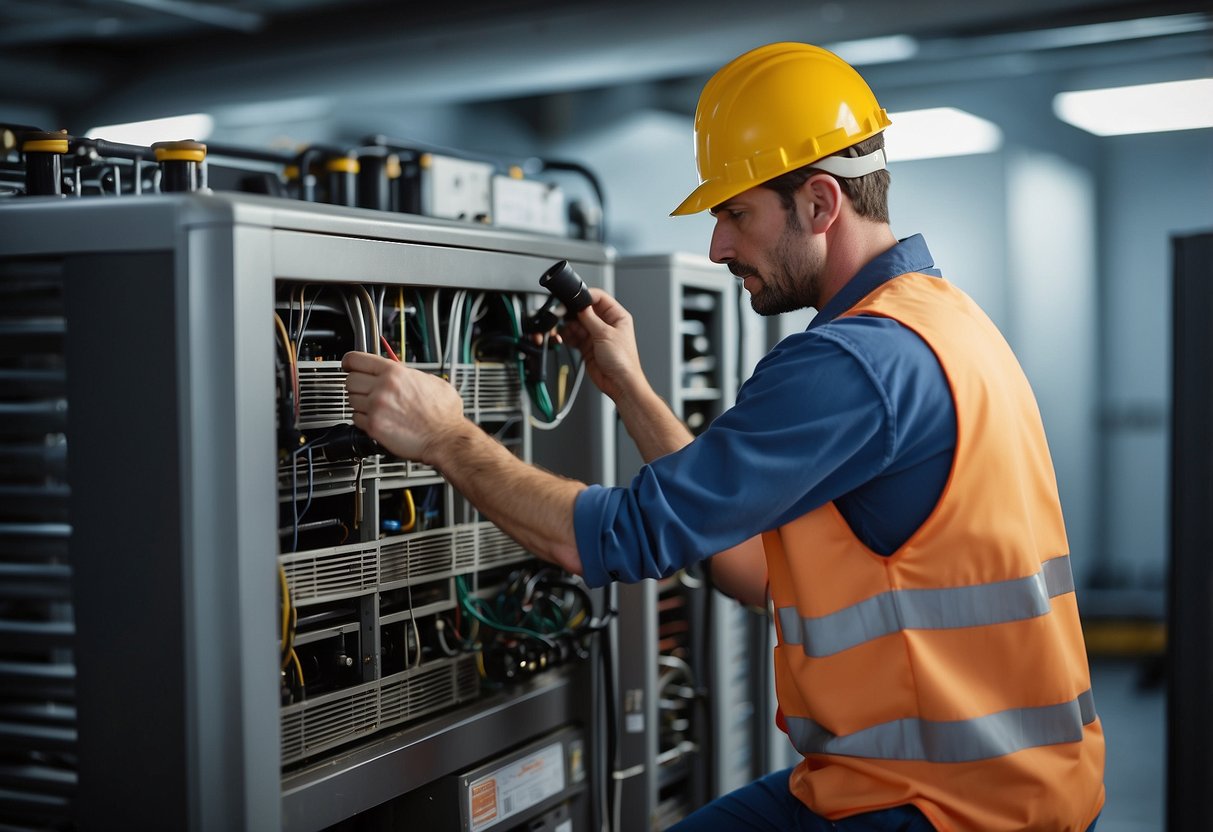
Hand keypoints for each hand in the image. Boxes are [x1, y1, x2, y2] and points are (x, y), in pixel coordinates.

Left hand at [342, 351, 464, 462]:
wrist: (446, 438)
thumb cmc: (444, 414)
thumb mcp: (431, 381)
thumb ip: (410, 374)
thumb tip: (401, 372)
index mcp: (395, 373)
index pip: (356, 359)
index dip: (349, 362)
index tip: (348, 365)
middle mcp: (383, 388)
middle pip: (350, 380)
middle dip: (357, 385)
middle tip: (365, 389)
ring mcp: (376, 407)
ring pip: (351, 400)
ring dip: (360, 403)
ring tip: (376, 407)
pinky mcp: (374, 427)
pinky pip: (356, 418)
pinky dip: (363, 420)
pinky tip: (377, 419)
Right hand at [561, 288, 647, 404]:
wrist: (619, 383)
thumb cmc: (623, 361)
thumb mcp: (605, 334)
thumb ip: (590, 318)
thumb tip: (580, 306)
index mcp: (617, 316)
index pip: (599, 298)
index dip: (585, 297)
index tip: (573, 299)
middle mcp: (606, 324)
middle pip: (585, 311)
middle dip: (573, 313)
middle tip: (562, 315)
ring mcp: (595, 335)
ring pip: (576, 324)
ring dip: (568, 326)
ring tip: (564, 330)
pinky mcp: (587, 346)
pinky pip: (573, 336)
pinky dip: (567, 336)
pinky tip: (564, 338)